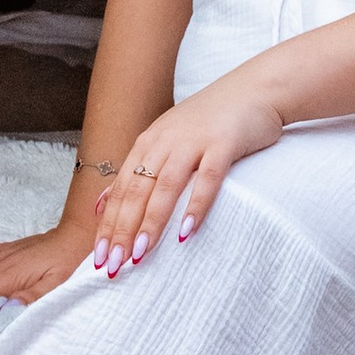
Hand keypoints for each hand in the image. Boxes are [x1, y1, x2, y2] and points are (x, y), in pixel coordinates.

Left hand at [91, 68, 285, 272]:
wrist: (255, 89)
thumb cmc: (210, 121)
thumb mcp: (165, 140)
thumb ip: (135, 171)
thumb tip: (100, 204)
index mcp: (148, 144)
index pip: (120, 190)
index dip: (108, 225)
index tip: (100, 259)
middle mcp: (165, 141)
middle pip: (136, 191)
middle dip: (122, 230)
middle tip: (114, 265)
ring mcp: (194, 141)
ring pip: (165, 186)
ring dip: (151, 222)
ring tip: (140, 254)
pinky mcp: (224, 143)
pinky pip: (208, 178)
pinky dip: (196, 204)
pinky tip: (186, 230)